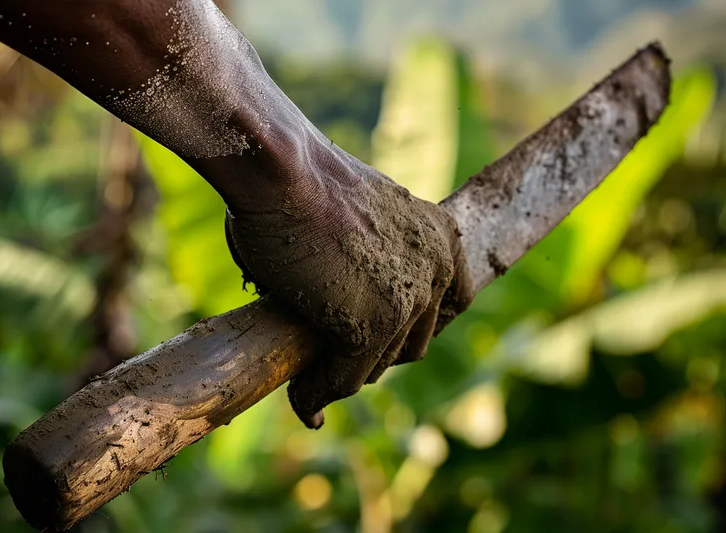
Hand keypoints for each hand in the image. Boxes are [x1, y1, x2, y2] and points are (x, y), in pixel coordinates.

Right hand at [225, 144, 473, 428]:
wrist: (279, 169)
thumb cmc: (301, 181)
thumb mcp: (362, 216)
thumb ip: (374, 254)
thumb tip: (345, 289)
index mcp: (442, 235)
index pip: (448, 304)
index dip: (413, 329)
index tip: (381, 343)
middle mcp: (438, 268)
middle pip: (414, 340)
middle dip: (376, 356)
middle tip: (337, 363)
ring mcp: (408, 300)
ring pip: (379, 365)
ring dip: (346, 376)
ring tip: (315, 381)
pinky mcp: (371, 326)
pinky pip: (345, 377)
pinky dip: (320, 393)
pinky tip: (302, 399)